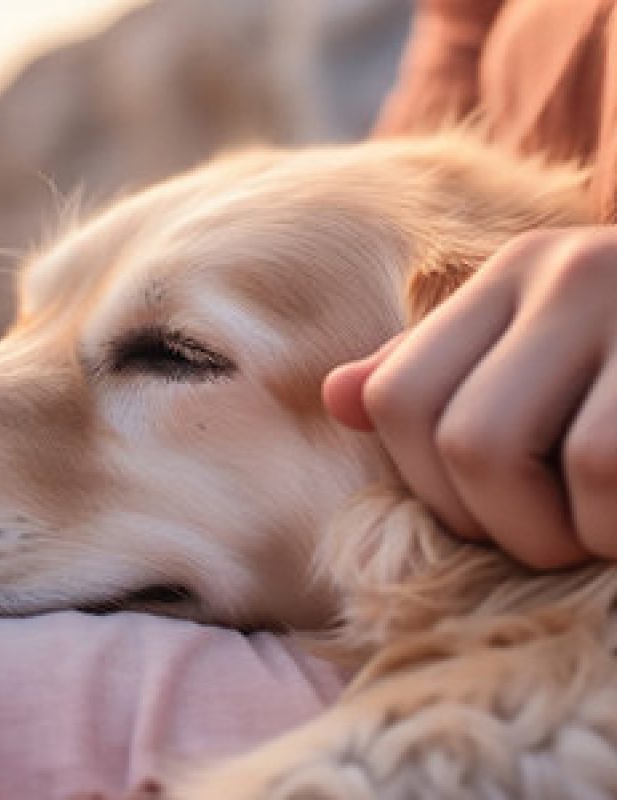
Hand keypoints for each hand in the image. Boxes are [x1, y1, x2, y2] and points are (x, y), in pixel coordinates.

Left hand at [323, 227, 616, 568]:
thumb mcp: (544, 360)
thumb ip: (443, 376)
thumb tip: (336, 397)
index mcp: (511, 278)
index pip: (398, 400)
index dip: (429, 486)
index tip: (491, 511)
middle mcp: (567, 273)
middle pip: (456, 437)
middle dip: (499, 524)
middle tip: (556, 540)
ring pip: (522, 457)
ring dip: (562, 534)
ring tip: (604, 531)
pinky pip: (606, 471)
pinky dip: (615, 528)